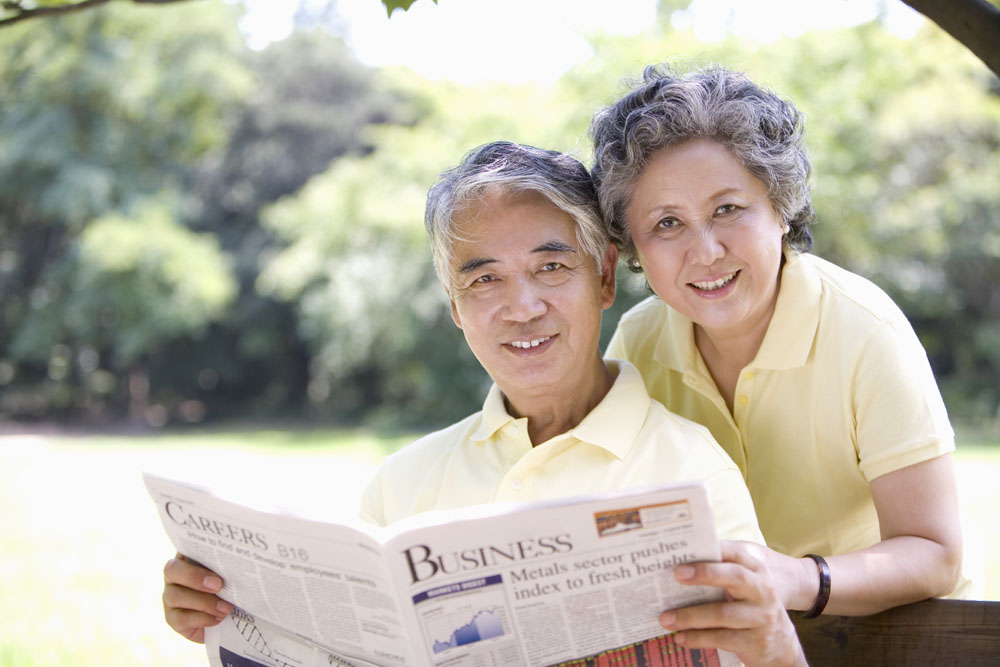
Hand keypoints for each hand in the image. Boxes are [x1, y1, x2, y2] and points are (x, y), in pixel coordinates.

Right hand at [162, 553, 233, 642]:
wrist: (226, 618)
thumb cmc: (230, 588)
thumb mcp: (230, 574)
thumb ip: (229, 565)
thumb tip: (245, 560)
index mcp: (188, 557)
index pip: (182, 546)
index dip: (194, 549)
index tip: (215, 555)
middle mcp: (174, 575)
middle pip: (172, 570)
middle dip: (195, 577)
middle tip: (219, 585)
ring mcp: (169, 597)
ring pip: (175, 596)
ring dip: (204, 602)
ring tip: (226, 608)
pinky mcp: (172, 618)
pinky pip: (181, 619)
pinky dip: (202, 619)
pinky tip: (218, 618)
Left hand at [658, 541, 805, 666]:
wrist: (781, 642)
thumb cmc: (750, 604)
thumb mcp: (743, 584)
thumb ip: (721, 570)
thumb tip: (680, 563)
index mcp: (757, 570)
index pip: (736, 553)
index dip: (714, 549)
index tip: (689, 550)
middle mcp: (763, 590)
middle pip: (735, 577)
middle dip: (705, 573)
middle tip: (677, 574)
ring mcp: (761, 617)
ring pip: (723, 613)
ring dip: (690, 616)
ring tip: (665, 618)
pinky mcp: (756, 641)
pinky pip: (722, 638)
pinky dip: (698, 638)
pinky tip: (680, 637)